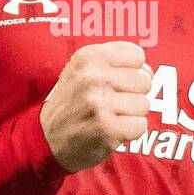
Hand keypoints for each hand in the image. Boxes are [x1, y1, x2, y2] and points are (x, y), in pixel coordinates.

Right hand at [40, 41, 151, 172]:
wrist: (46, 138)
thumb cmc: (72, 102)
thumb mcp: (82, 69)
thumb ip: (113, 62)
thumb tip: (148, 70)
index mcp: (90, 57)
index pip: (137, 56)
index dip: (133, 71)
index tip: (118, 82)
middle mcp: (94, 77)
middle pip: (144, 81)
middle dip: (133, 94)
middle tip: (112, 103)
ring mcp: (100, 103)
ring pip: (144, 104)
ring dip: (131, 114)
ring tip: (109, 116)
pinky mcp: (107, 128)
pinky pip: (140, 125)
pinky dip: (130, 131)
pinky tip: (111, 130)